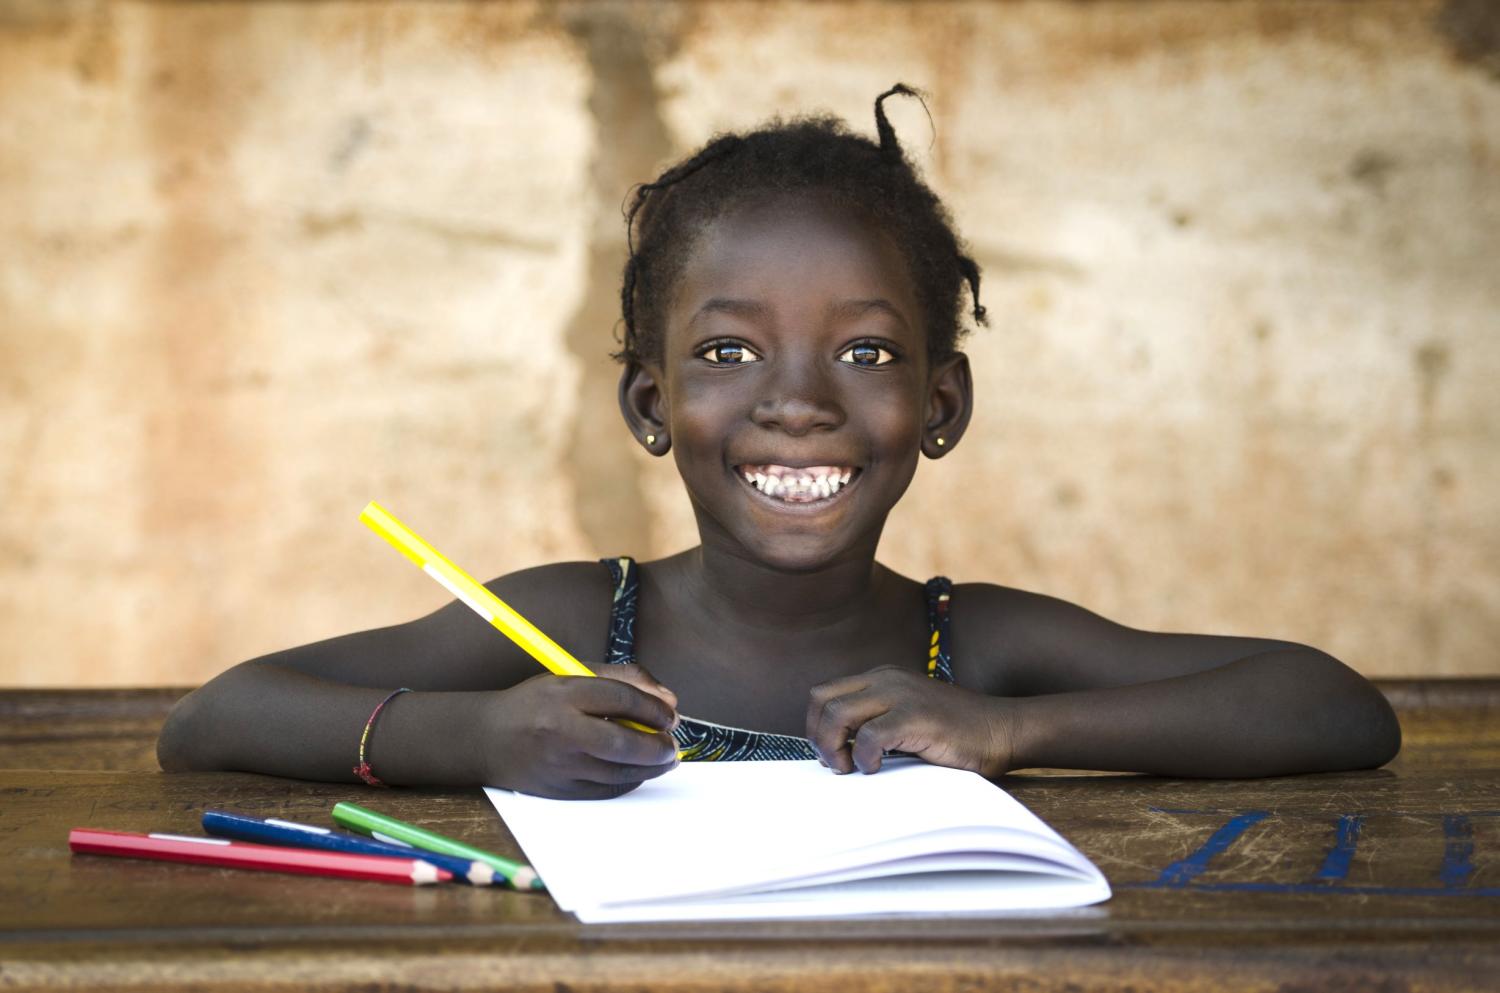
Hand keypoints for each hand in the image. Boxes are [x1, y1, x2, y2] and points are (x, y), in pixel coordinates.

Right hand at [478, 664, 679, 798]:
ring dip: (651, 767)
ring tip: (664, 759)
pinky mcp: (557, 790)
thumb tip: (668, 700)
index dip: (654, 709)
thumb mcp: (572, 675)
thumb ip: (622, 679)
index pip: (622, 698)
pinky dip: (629, 782)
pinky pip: (605, 791)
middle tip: (672, 744)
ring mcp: (558, 764)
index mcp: (564, 692)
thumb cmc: (537, 703)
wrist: (486, 738)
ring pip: (618, 772)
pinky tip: (638, 772)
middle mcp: (560, 729)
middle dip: (657, 746)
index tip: (671, 715)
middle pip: (622, 742)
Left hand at [805, 666, 1016, 777]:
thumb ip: (874, 723)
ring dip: (833, 747)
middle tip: (835, 764)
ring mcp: (901, 694)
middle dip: (818, 736)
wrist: (1002, 730)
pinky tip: (877, 767)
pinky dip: (864, 757)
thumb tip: (834, 751)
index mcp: (881, 677)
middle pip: (822, 700)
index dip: (816, 726)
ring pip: (837, 714)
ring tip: (851, 768)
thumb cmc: (954, 735)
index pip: (824, 693)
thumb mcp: (906, 718)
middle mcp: (886, 679)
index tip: (829, 754)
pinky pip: (869, 735)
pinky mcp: (916, 716)